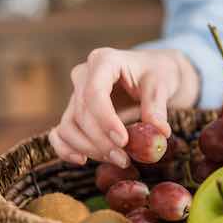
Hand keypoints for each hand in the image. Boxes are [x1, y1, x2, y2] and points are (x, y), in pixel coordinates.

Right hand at [49, 48, 199, 167]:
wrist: (152, 74)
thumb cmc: (156, 73)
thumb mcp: (162, 84)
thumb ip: (157, 106)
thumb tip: (160, 132)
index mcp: (104, 61)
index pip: (95, 93)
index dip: (105, 120)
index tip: (123, 141)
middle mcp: (83, 75)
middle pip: (82, 114)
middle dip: (102, 141)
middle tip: (125, 159)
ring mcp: (75, 94)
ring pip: (69, 126)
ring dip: (89, 148)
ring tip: (119, 160)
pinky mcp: (74, 112)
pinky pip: (61, 133)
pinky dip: (66, 148)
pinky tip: (82, 161)